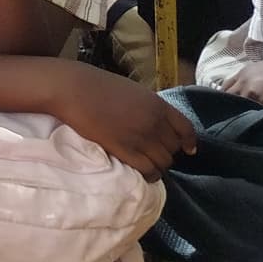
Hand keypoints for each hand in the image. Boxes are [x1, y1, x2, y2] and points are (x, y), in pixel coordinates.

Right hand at [48, 62, 197, 177]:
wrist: (73, 90)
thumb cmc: (97, 86)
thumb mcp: (132, 91)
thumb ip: (148, 107)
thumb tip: (154, 121)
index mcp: (157, 105)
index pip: (185, 128)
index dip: (189, 141)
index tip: (188, 149)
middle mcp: (154, 122)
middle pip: (173, 148)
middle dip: (167, 152)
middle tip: (154, 154)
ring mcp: (140, 137)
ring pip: (164, 162)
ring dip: (158, 165)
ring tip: (148, 165)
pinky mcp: (124, 150)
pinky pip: (148, 170)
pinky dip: (149, 175)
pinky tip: (144, 174)